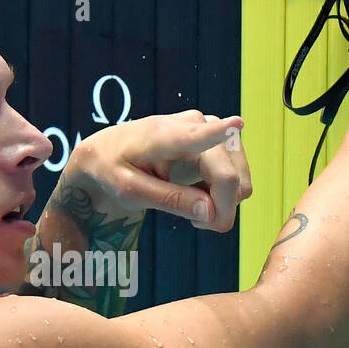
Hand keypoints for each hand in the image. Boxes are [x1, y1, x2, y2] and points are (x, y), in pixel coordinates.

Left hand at [66, 110, 250, 231]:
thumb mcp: (130, 192)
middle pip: (228, 176)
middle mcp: (196, 123)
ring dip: (223, 202)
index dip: (220, 133)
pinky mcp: (221, 139)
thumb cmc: (114, 169)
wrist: (109, 151)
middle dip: (219, 209)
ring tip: (191, 206)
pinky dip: (224, 194)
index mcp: (164, 135)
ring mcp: (212, 129)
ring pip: (239, 178)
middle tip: (194, 223)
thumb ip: (170, 200)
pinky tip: (199, 195)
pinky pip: (237, 176)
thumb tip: (211, 212)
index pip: (197, 135)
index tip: (236, 124)